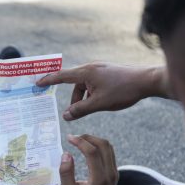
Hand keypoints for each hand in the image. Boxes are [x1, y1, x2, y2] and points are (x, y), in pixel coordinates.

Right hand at [37, 63, 167, 120]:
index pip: (61, 76)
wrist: (147, 81)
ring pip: (84, 86)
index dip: (48, 80)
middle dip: (73, 100)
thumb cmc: (123, 90)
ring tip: (93, 109)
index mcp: (86, 72)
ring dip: (84, 99)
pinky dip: (92, 94)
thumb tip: (65, 116)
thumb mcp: (98, 104)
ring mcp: (100, 69)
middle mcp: (91, 68)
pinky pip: (93, 84)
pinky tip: (101, 102)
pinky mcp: (107, 73)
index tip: (37, 83)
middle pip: (73, 84)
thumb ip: (80, 110)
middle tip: (74, 113)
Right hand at [60, 134, 117, 184]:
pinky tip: (87, 149)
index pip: (92, 152)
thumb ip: (66, 173)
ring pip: (109, 148)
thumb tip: (66, 154)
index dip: (80, 142)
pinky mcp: (114, 174)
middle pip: (104, 145)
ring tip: (80, 141)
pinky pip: (109, 154)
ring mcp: (114, 173)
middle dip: (88, 137)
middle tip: (75, 137)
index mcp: (99, 179)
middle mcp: (110, 174)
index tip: (69, 138)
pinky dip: (99, 147)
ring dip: (95, 141)